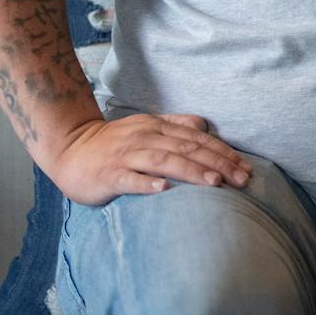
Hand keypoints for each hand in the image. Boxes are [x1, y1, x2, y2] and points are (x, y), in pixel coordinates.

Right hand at [43, 112, 251, 206]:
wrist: (69, 149)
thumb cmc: (112, 144)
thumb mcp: (146, 128)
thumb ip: (175, 125)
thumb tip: (204, 125)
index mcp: (157, 127)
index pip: (197, 139)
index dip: (223, 152)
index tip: (246, 167)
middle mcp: (145, 138)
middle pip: (187, 149)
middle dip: (218, 163)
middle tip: (242, 179)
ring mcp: (126, 155)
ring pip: (164, 161)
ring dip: (191, 171)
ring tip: (214, 183)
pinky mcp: (108, 174)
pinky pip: (129, 178)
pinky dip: (147, 183)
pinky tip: (163, 189)